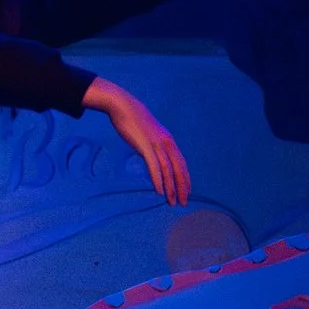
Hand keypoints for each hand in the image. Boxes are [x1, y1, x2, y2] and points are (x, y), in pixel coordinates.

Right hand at [85, 77, 190, 205]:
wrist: (123, 105)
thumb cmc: (133, 119)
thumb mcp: (148, 132)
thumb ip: (153, 143)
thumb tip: (152, 153)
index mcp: (169, 140)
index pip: (181, 163)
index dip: (185, 178)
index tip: (186, 192)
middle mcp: (166, 143)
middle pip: (178, 169)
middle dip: (181, 187)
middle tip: (183, 203)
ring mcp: (156, 144)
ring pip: (168, 170)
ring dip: (170, 187)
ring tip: (171, 201)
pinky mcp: (145, 145)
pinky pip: (154, 166)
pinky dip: (158, 179)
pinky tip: (159, 191)